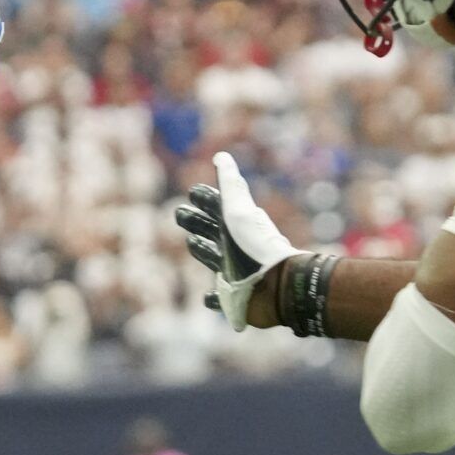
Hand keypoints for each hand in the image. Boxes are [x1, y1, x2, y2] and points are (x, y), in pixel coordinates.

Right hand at [173, 151, 301, 331]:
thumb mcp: (238, 210)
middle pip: (210, 231)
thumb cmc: (254, 246)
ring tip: (192, 242)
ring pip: (213, 258)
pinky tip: (208, 298)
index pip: (216, 208)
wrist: (276, 284)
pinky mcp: (233, 297)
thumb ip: (229, 184)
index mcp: (236, 225)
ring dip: (202, 250)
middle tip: (179, 213)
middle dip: (195, 221)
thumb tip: (222, 155)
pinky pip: (219, 298)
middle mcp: (235, 246)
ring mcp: (234, 271)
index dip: (204, 199)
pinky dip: (213, 298)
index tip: (192, 192)